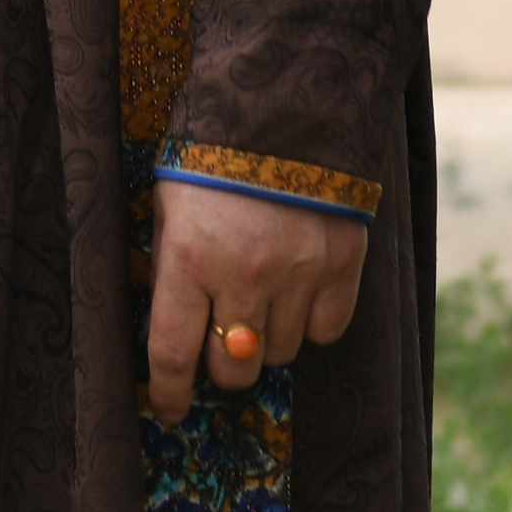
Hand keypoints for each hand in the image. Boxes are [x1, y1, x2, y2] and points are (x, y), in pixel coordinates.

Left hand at [142, 177, 367, 421]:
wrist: (290, 103)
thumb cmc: (215, 156)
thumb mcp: (171, 205)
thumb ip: (172, 267)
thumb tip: (174, 332)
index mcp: (189, 257)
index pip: (174, 352)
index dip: (169, 391)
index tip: (169, 408)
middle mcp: (243, 274)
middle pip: (233, 366)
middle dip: (223, 364)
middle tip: (222, 339)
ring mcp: (298, 273)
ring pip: (280, 353)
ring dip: (267, 339)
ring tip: (262, 298)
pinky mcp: (342, 265)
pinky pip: (327, 330)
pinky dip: (312, 322)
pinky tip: (300, 292)